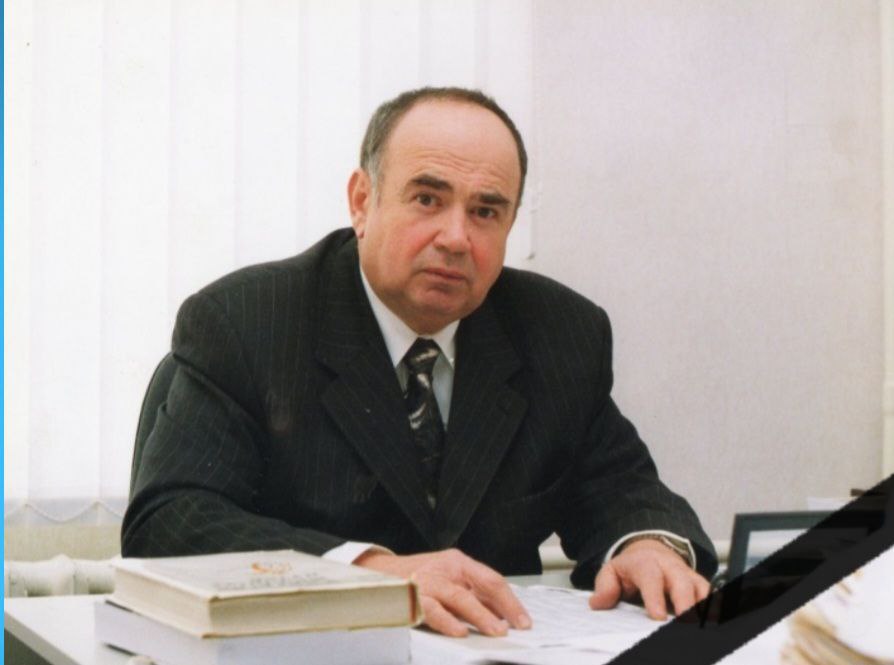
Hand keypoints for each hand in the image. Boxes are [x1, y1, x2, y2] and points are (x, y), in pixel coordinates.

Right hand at [355, 548, 531, 636]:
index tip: (523, 620)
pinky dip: (447, 622)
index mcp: (457, 562)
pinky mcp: (411, 598)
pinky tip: (458, 631)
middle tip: (512, 628)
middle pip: (477, 588)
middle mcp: (444, 570)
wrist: (379, 572)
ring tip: (494, 630)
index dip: (509, 600)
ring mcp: (427, 582)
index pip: (490, 579)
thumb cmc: (418, 576)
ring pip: (457, 598)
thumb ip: (472, 593)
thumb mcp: (448, 577)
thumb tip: (502, 615)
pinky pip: (432, 610)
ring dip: (478, 616)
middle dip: (499, 609)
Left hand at [589, 538, 710, 619]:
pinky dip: (714, 608)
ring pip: (701, 589)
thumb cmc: (633, 566)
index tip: (658, 616)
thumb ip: (605, 586)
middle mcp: (671, 568)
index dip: (655, 597)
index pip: (651, 578)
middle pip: (682, 583)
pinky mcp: (700, 585)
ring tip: (704, 625)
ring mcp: (688, 576)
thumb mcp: (612, 571)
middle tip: (686, 622)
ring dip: (704, 607)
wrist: (651, 551)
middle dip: (686, 603)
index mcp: (646, 563)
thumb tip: (598, 603)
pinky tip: (714, 621)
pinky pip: (712, 596)